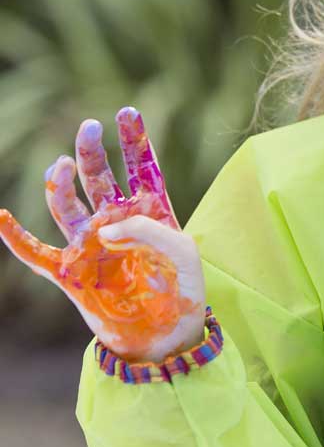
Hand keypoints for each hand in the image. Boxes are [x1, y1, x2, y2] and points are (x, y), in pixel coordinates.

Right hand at [0, 107, 205, 362]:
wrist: (167, 334)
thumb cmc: (182, 288)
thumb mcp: (180, 252)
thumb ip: (147, 231)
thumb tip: (104, 226)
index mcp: (150, 211)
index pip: (140, 167)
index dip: (133, 139)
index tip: (126, 112)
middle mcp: (115, 222)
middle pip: (97, 177)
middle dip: (91, 151)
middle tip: (89, 127)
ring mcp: (89, 245)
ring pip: (65, 205)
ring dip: (59, 182)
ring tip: (61, 164)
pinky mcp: (70, 272)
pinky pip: (34, 252)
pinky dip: (14, 237)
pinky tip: (1, 217)